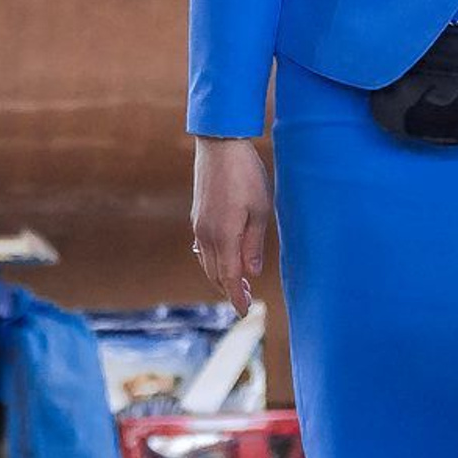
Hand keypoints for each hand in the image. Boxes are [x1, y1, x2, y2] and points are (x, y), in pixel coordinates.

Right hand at [190, 136, 272, 313]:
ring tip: (238, 282)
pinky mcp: (197, 217)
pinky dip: (213, 260)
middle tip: (246, 300)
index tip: (244, 311)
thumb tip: (250, 273)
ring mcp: (199, 226)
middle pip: (215, 273)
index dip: (237, 296)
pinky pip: (202, 248)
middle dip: (229, 289)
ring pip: (207, 261)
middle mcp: (206, 235)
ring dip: (221, 275)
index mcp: (224, 236)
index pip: (229, 277)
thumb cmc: (245, 175)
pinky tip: (224, 258)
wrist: (219, 146)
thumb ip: (254, 244)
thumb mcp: (259, 210)